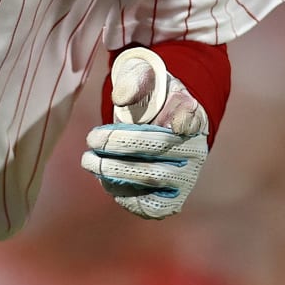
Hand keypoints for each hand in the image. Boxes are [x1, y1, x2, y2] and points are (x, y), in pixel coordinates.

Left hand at [80, 47, 208, 219]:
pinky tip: (103, 179)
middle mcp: (196, 150)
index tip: (164, 121)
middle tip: (90, 140)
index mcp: (193, 116)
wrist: (158, 129)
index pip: (187, 116)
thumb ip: (134, 82)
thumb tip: (120, 99)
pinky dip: (124, 194)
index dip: (178, 118)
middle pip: (158, 149)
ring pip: (151, 179)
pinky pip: (150, 205)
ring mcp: (187, 178)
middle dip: (118, 146)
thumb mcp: (145, 80)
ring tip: (88, 161)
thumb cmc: (151, 101)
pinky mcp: (173, 200)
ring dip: (115, 171)